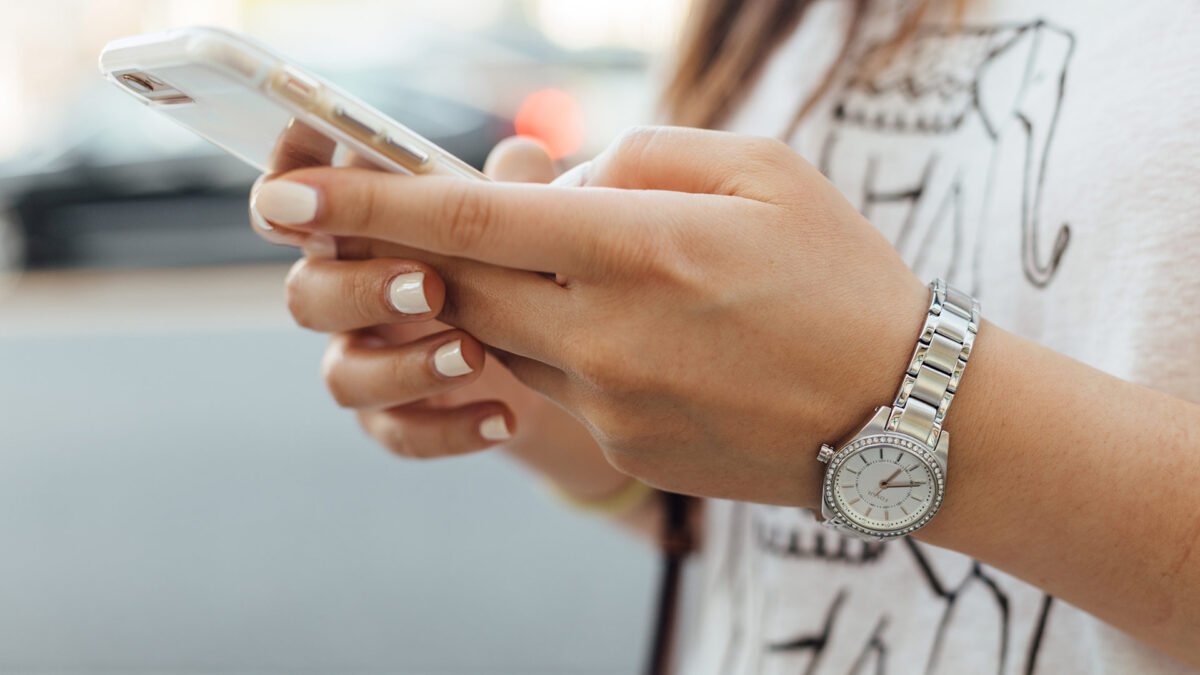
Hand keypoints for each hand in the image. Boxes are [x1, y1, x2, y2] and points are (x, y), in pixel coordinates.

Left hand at [250, 126, 929, 507]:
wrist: (904, 416)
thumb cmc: (843, 276)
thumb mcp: (762, 171)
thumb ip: (641, 156)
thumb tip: (554, 178)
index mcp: (641, 247)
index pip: (470, 219)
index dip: (369, 203)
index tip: (289, 196)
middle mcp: (608, 332)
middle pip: (460, 284)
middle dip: (416, 251)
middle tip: (400, 224)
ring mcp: (610, 401)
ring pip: (501, 336)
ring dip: (503, 294)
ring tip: (581, 268)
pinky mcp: (622, 445)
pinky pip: (554, 382)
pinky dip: (562, 342)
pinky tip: (637, 331)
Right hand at [251, 138, 631, 500]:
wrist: (555, 359)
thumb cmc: (519, 263)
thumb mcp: (526, 221)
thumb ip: (516, 188)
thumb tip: (523, 156)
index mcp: (361, 230)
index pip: (298, 201)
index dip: (287, 182)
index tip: (303, 182)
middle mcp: (347, 293)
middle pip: (307, 293)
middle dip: (361, 289)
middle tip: (430, 286)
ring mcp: (366, 360)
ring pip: (343, 375)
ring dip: (404, 366)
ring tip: (475, 355)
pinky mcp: (395, 418)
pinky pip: (397, 433)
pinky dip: (449, 429)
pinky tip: (503, 417)